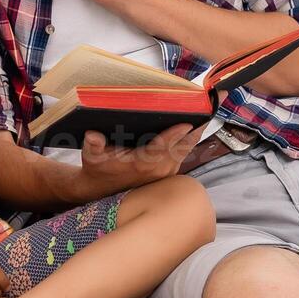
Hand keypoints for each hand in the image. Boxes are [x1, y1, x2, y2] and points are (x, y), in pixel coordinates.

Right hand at [78, 122, 207, 196]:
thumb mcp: (92, 156)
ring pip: (187, 148)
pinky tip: (195, 123)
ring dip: (196, 131)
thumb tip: (92, 135)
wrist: (101, 189)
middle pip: (182, 146)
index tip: (186, 122)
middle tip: (206, 108)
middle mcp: (158, 169)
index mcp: (141, 164)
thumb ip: (93, 145)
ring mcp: (166, 171)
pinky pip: (184, 152)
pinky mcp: (169, 170)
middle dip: (195, 128)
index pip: (161, 148)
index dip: (173, 135)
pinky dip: (190, 138)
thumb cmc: (99, 168)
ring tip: (206, 110)